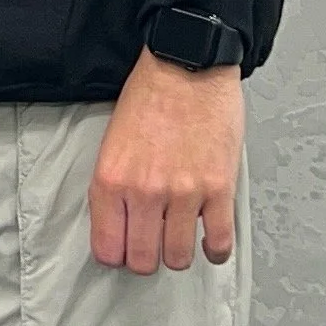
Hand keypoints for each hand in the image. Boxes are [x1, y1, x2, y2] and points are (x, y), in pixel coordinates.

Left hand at [88, 51, 243, 274]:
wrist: (187, 64)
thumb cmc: (150, 96)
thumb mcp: (112, 143)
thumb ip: (113, 188)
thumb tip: (118, 226)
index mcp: (111, 181)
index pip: (107, 250)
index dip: (116, 255)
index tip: (124, 249)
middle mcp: (145, 192)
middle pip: (143, 261)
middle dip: (146, 259)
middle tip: (153, 246)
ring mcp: (184, 193)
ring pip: (178, 257)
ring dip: (179, 253)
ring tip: (180, 239)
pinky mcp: (219, 188)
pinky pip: (218, 242)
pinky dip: (215, 250)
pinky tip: (210, 242)